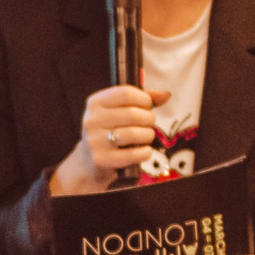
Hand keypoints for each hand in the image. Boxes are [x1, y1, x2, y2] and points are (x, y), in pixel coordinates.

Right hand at [50, 84, 169, 195]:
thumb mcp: (117, 110)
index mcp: (95, 102)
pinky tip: (143, 150)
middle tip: (148, 124)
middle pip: (133, 114)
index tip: (147, 106)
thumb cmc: (109, 131)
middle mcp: (92, 120)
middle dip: (149, 119)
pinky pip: (134, 154)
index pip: (126, 93)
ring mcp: (95, 141)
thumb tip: (165, 95)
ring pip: (135, 133)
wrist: (88, 161)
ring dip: (148, 135)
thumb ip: (141, 99)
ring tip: (146, 137)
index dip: (144, 99)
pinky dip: (145, 152)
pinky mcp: (102, 159)